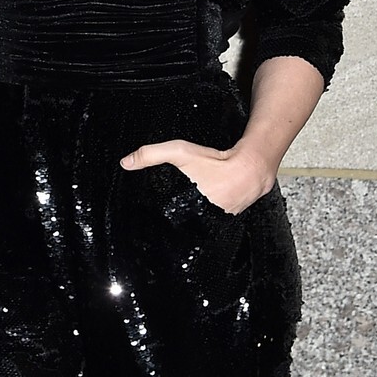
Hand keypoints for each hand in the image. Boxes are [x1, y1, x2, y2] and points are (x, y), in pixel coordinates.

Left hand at [120, 138, 278, 213]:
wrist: (250, 168)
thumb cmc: (216, 162)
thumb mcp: (180, 153)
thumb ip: (152, 154)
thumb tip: (126, 162)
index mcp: (188, 208)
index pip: (166, 223)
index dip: (157, 221)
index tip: (150, 220)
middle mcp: (202, 220)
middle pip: (180, 224)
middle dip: (173, 219)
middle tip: (170, 210)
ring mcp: (216, 223)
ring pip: (195, 224)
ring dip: (190, 219)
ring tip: (185, 211)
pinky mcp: (226, 220)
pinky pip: (210, 221)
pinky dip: (205, 214)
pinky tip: (203, 207)